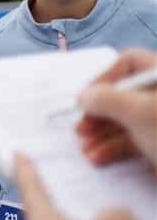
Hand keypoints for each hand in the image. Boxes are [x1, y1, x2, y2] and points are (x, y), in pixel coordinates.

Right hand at [75, 49, 156, 166]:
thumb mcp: (138, 111)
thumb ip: (105, 98)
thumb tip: (84, 96)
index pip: (130, 62)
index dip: (105, 77)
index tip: (86, 98)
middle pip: (124, 94)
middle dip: (99, 113)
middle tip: (81, 129)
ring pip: (128, 120)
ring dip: (102, 135)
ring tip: (86, 150)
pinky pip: (136, 141)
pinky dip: (115, 148)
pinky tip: (100, 158)